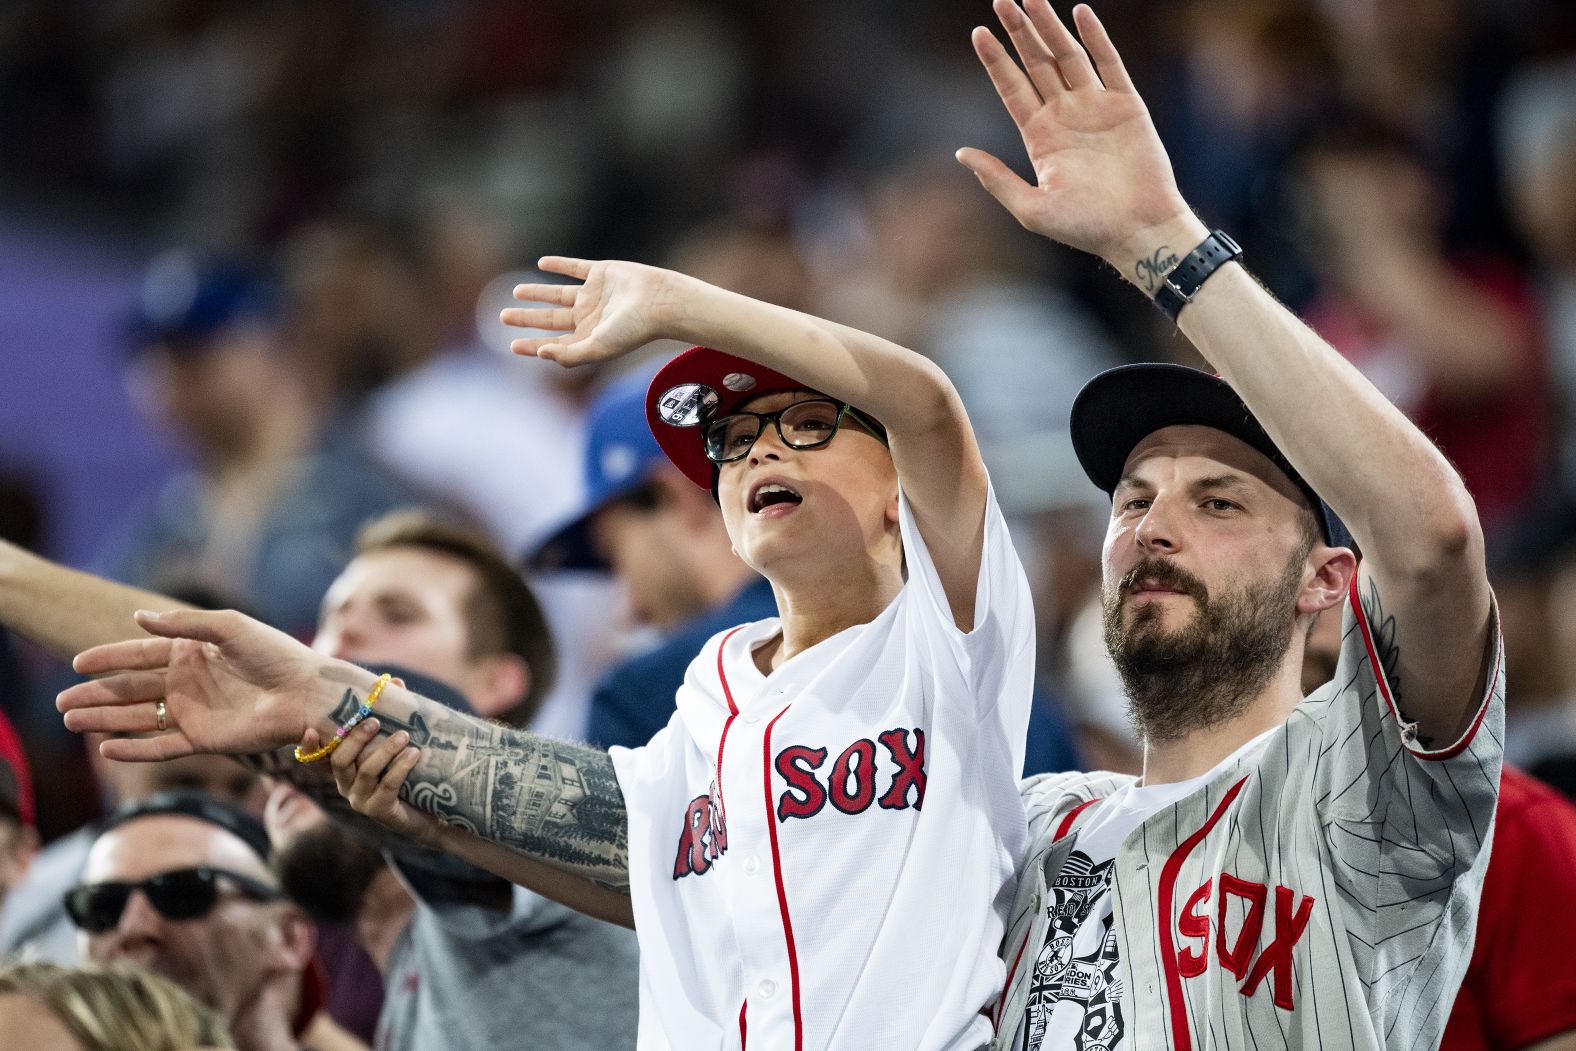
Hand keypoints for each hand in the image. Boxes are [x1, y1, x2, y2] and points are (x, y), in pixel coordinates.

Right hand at [56, 609, 325, 761]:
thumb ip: (183, 625)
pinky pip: (161, 746)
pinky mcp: (204, 740)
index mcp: (192, 652)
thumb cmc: (274, 654)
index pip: (139, 654)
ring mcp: (194, 712)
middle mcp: (188, 683)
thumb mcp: (228, 627)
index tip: (77, 662)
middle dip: (96, 694)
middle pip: (130, 689)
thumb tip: (137, 619)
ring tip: (70, 720)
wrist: (307, 692)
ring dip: (104, 720)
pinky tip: (106, 748)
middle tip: (61, 700)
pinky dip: (134, 749)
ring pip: (138, 719)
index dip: (108, 658)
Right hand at [322, 719, 444, 848]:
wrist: (431, 809)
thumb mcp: (399, 743)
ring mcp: (361, 800)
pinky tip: (414, 754)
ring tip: (404, 736)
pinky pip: (387, 786)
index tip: (310, 729)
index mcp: (345, 768)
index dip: (310, 747)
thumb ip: (393, 715)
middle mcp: (346, 785)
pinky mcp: (379, 811)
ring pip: (366, 771)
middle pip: (340, 760)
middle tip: (375, 721)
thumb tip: (397, 681)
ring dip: (385, 750)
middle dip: (355, 738)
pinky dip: (400, 767)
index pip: (318, 758)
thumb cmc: (412, 771)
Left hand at [501, 256, 690, 366]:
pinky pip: (575, 268)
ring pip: (558, 294)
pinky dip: (559, 265)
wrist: (660, 301)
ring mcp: (594, 294)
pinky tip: (542, 264)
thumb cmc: (633, 330)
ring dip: (537, 293)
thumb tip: (540, 354)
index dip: (531, 345)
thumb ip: (569, 355)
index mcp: (588, 337)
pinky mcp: (601, 272)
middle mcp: (589, 317)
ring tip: (516, 292)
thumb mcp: (598, 348)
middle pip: (550, 318)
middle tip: (502, 316)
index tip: (511, 346)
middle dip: (527, 318)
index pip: (553, 342)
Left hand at [957, 1, 1193, 266]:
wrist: (1136, 230)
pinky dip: (1095, 37)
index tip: (979, 33)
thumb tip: (961, 153)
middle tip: (1001, 0)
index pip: (1012, 87)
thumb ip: (997, 179)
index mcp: (1039, 136)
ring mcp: (1095, 107)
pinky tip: (1079, 13)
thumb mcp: (1031, 208)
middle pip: (1036, 63)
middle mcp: (1064, 116)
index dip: (996, 60)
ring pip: (1068, 56)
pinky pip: (1109, 63)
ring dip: (1050, 27)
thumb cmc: (1085, 227)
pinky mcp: (1126, 104)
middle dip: (1019, 32)